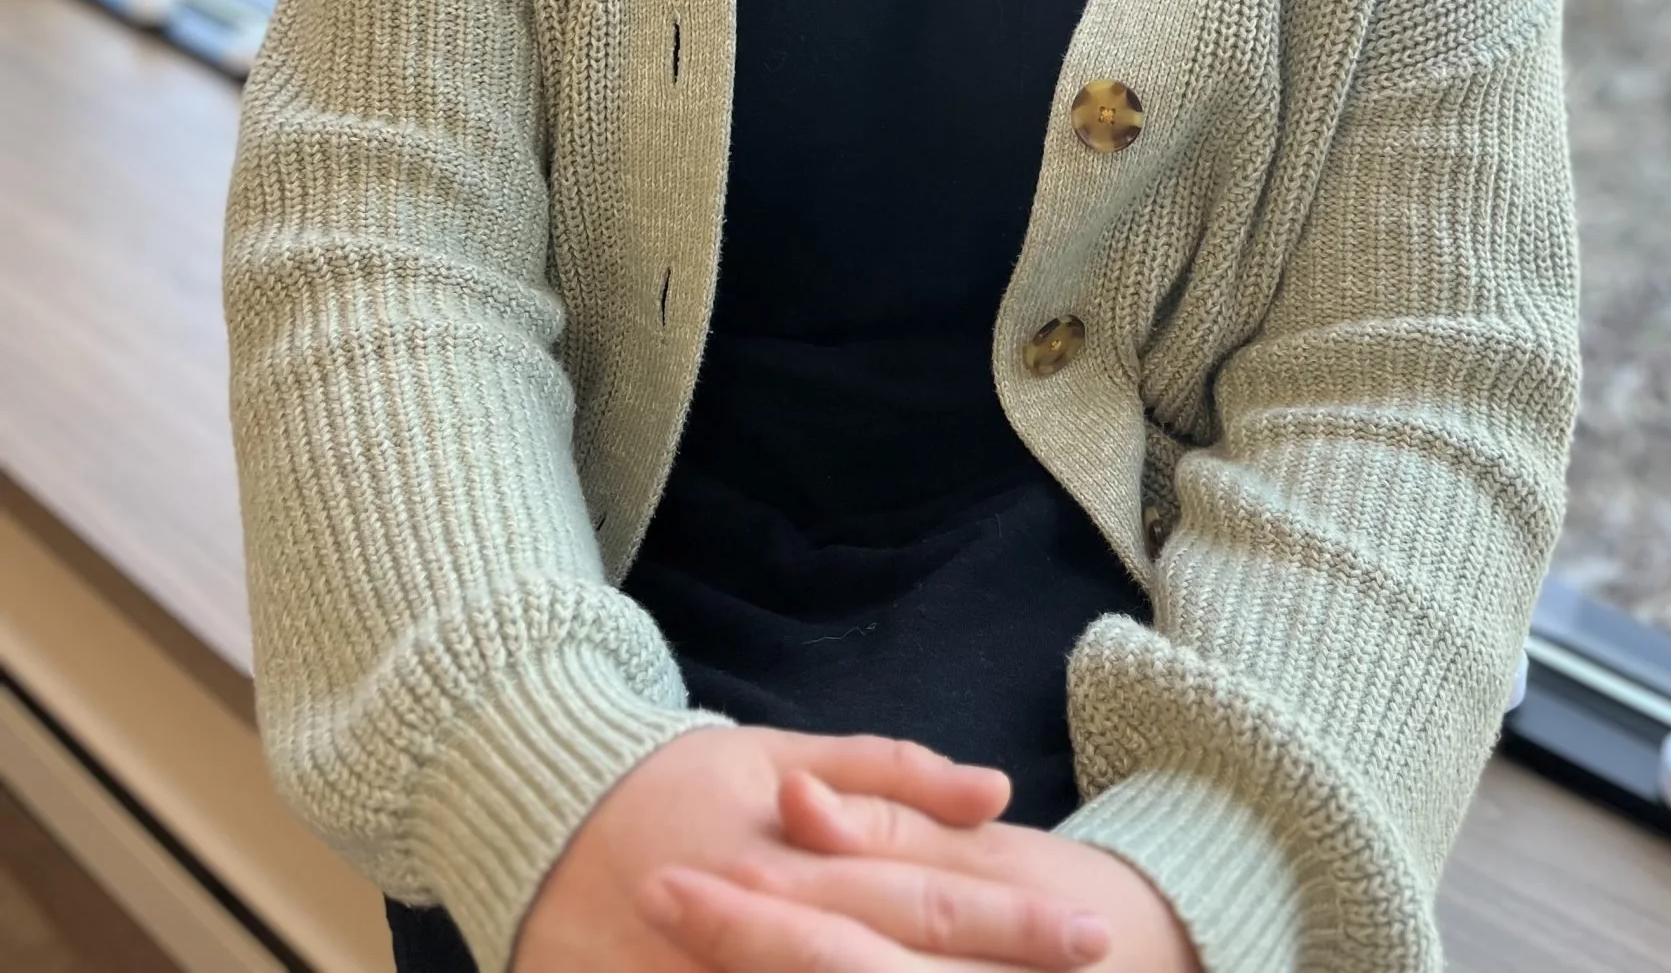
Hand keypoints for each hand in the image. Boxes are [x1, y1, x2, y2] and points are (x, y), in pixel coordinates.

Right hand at [512, 728, 1110, 972]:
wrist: (539, 821)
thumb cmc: (678, 783)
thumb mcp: (781, 757)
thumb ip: (891, 777)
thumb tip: (995, 794)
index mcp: (800, 853)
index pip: (928, 894)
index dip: (1012, 917)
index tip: (1093, 927)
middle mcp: (769, 921)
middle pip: (894, 963)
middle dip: (993, 972)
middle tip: (1091, 958)